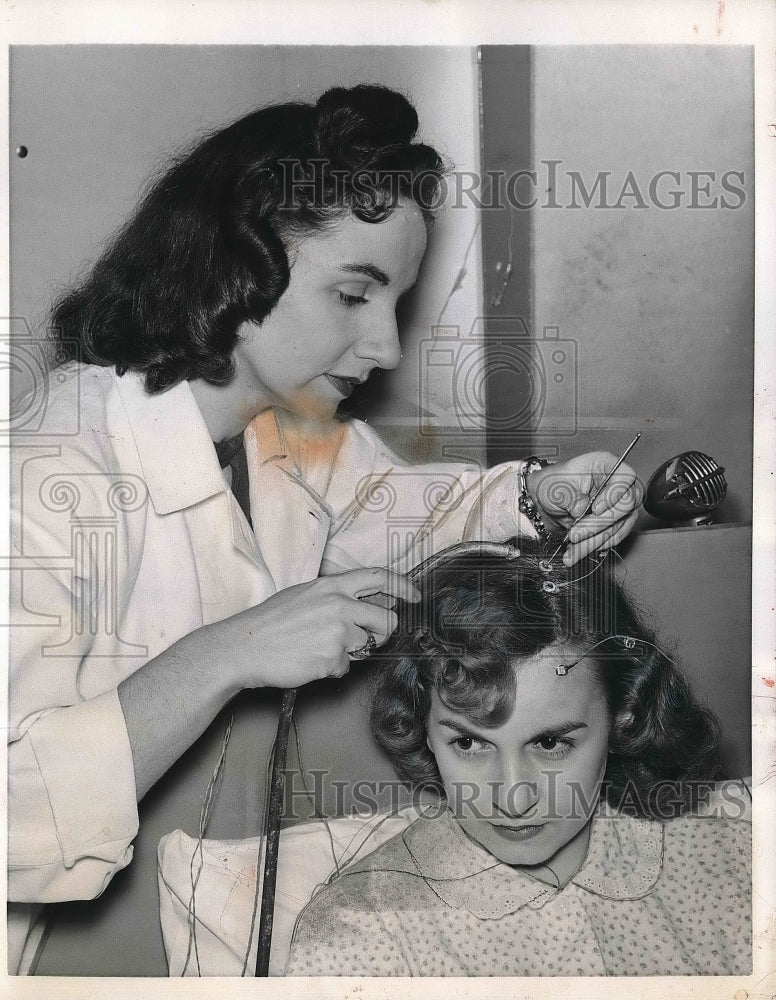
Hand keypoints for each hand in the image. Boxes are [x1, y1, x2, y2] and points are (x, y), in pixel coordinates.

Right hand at [221, 567, 420, 689]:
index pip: (378, 577)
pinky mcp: (331, 658)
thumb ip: (336, 597)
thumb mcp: (305, 595)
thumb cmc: (271, 623)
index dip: (402, 586)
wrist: (244, 646)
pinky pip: (344, 667)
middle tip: (367, 640)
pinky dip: (330, 669)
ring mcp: (336, 631)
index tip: (415, 597)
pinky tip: (309, 661)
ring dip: (347, 653)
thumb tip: (365, 606)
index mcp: (331, 586)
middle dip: (383, 634)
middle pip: (387, 619)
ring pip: (364, 647)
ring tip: (318, 648)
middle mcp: (339, 605)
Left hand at [526, 452, 641, 565]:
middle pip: (624, 506)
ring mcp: (619, 504)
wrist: (546, 500)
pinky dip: (595, 545)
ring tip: (572, 551)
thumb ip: (569, 496)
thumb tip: (581, 509)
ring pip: (618, 526)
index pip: (625, 478)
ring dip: (594, 541)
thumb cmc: (552, 484)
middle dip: (598, 524)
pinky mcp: (616, 522)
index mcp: (605, 464)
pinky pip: (613, 537)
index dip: (614, 495)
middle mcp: (617, 483)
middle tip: (575, 534)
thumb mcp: (555, 486)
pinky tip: (579, 550)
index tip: (595, 509)